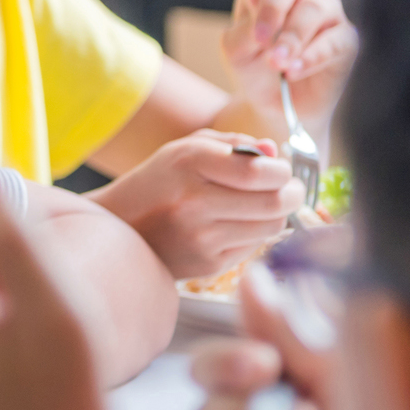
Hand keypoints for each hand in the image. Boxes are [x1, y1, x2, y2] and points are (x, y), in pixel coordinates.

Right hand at [92, 130, 301, 277]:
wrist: (118, 228)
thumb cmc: (157, 184)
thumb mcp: (185, 150)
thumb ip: (233, 145)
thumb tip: (274, 153)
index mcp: (188, 163)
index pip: (258, 172)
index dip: (281, 171)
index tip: (280, 170)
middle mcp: (193, 202)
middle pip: (273, 203)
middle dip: (292, 193)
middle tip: (289, 189)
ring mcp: (200, 238)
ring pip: (271, 227)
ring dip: (275, 215)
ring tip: (263, 206)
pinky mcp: (206, 264)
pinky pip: (253, 246)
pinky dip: (254, 234)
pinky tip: (235, 226)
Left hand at [221, 0, 356, 138]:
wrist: (274, 107)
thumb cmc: (254, 69)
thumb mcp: (235, 48)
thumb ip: (244, 27)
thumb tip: (265, 17)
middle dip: (273, 6)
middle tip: (259, 37)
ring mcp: (328, 14)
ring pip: (316, 8)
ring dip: (291, 36)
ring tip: (275, 62)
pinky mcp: (347, 42)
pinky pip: (335, 40)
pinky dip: (311, 55)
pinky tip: (292, 70)